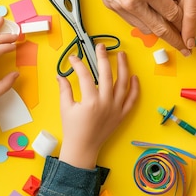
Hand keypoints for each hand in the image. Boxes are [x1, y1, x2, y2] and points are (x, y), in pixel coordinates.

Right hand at [57, 0, 187, 53]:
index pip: (171, 12)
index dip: (183, 22)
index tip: (189, 27)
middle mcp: (132, 1)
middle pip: (159, 28)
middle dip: (175, 39)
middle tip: (185, 48)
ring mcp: (119, 6)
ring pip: (144, 28)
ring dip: (158, 32)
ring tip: (169, 35)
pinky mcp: (110, 6)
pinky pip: (131, 21)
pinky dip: (143, 23)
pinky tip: (150, 22)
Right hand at [58, 43, 138, 168]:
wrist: (83, 149)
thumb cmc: (73, 129)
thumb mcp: (65, 108)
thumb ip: (64, 90)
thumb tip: (60, 75)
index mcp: (90, 101)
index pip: (84, 76)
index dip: (78, 64)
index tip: (74, 58)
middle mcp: (105, 103)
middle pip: (106, 74)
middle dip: (103, 58)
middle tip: (100, 46)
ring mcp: (116, 108)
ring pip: (123, 84)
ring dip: (123, 67)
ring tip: (121, 54)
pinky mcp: (122, 115)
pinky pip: (132, 99)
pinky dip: (135, 88)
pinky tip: (134, 76)